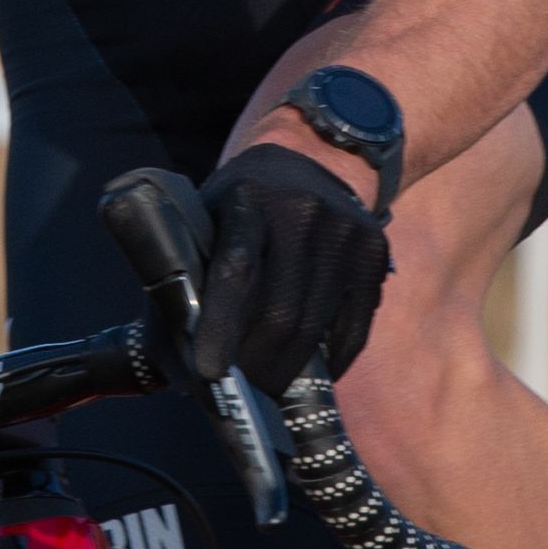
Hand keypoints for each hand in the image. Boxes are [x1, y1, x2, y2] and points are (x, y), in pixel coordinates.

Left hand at [193, 143, 390, 396]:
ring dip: (288, 370)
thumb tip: (173, 365)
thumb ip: (193, 274)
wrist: (307, 159)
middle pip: (281, 312)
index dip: (222, 325)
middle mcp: (302, 210)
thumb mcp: (210, 217)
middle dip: (256, 364)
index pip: (236, 270)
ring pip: (315, 328)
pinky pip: (354, 329)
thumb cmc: (241, 205)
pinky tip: (309, 372)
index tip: (209, 371)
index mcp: (247, 198)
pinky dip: (330, 363)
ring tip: (267, 385)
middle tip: (241, 389)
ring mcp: (345, 231)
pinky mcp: (374, 252)